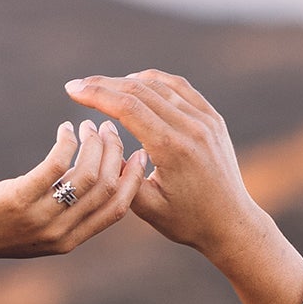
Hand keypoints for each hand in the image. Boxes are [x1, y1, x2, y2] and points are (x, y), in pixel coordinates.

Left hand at [0, 119, 146, 267]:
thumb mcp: (29, 230)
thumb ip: (57, 215)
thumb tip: (78, 186)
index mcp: (67, 242)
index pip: (117, 210)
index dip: (132, 180)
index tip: (139, 153)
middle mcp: (58, 234)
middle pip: (107, 188)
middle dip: (115, 153)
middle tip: (110, 129)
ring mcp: (39, 219)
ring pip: (87, 175)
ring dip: (93, 144)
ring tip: (87, 125)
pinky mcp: (18, 200)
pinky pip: (56, 164)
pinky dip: (66, 141)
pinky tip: (63, 129)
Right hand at [62, 70, 263, 258]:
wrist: (230, 222)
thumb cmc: (186, 221)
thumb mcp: (146, 207)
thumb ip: (120, 177)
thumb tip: (100, 147)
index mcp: (172, 149)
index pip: (129, 108)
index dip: (97, 95)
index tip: (72, 90)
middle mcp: (191, 127)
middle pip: (140, 90)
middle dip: (104, 84)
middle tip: (77, 85)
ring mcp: (205, 119)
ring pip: (159, 84)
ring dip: (126, 81)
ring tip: (101, 85)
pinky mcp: (213, 118)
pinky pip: (179, 88)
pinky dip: (154, 81)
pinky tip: (136, 83)